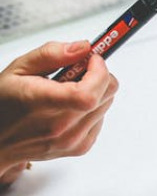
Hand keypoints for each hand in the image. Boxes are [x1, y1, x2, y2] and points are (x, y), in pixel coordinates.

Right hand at [0, 41, 118, 184]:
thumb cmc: (3, 104)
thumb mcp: (18, 69)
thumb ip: (51, 54)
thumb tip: (83, 48)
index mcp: (41, 104)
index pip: (88, 94)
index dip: (99, 72)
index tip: (92, 59)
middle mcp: (59, 127)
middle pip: (106, 94)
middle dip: (99, 74)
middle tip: (78, 70)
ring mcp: (72, 140)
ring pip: (107, 104)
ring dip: (96, 90)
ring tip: (68, 89)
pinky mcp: (80, 147)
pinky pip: (101, 118)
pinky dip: (93, 107)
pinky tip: (69, 106)